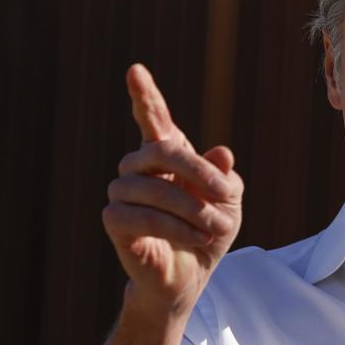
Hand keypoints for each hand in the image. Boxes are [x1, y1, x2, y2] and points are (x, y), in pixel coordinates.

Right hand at [101, 63, 243, 317]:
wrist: (190, 276)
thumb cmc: (208, 231)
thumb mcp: (229, 200)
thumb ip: (225, 175)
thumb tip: (221, 153)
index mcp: (167, 154)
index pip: (153, 118)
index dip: (144, 94)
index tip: (135, 69)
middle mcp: (139, 168)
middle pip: (161, 149)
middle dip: (197, 171)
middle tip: (224, 195)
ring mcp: (123, 193)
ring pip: (152, 186)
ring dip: (190, 208)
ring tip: (212, 227)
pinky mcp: (115, 221)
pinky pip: (140, 215)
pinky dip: (174, 228)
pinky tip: (195, 238)